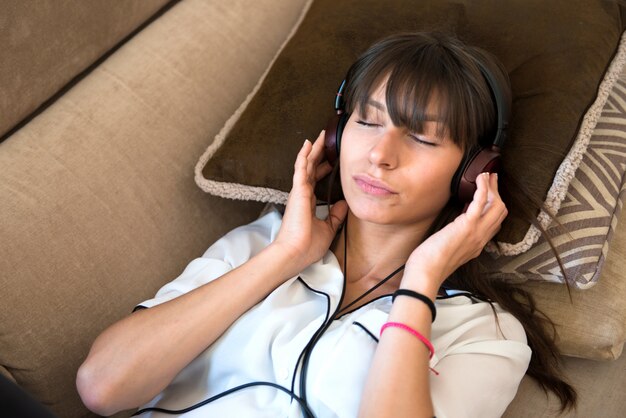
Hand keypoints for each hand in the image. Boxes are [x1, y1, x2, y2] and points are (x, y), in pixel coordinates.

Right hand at [272, 131, 347, 269]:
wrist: (296, 253)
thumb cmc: (308, 245)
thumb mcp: (328, 228)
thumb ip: (335, 215)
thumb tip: (343, 204)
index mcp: (308, 203)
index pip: (315, 181)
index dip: (323, 169)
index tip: (331, 161)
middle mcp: (302, 195)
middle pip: (311, 169)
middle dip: (318, 154)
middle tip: (325, 141)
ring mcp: (299, 191)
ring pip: (307, 165)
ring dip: (313, 150)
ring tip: (319, 136)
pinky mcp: (298, 191)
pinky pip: (301, 168)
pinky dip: (304, 155)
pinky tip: (308, 143)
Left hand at [403, 172, 506, 294]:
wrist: (427, 272)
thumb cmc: (430, 263)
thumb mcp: (448, 249)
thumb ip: (455, 238)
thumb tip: (453, 226)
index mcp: (477, 245)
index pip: (495, 224)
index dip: (494, 207)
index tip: (489, 194)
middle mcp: (481, 238)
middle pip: (500, 212)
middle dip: (497, 193)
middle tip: (492, 179)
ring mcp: (477, 232)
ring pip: (496, 205)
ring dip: (492, 187)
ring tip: (487, 175)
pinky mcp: (467, 225)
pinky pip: (481, 201)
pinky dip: (483, 187)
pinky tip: (481, 177)